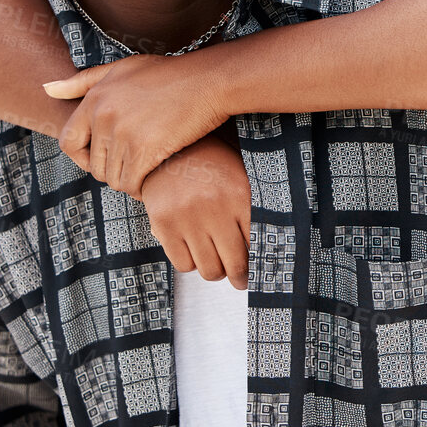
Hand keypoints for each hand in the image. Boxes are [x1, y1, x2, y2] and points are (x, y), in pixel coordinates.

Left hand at [45, 54, 226, 195]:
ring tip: (147, 170)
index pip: (69, 142)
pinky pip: (131, 183)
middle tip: (135, 164)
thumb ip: (83, 81)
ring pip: (113, 178)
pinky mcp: (145, 149)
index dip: (82, 157)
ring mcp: (123, 133)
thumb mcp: (121, 69)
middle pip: (94, 165)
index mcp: (95, 98)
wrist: (208, 81)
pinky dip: (141, 188)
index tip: (102, 158)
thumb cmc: (168, 75)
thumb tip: (46, 88)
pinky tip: (155, 177)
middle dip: (112, 170)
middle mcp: (104, 115)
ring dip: (129, 180)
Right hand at [139, 135, 250, 287]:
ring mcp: (187, 217)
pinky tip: (194, 249)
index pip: (258, 243)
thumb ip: (252, 211)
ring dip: (215, 270)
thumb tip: (263, 254)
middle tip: (240, 278)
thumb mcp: (240, 178)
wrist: (168, 149)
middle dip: (240, 276)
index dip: (260, 262)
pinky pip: (184, 265)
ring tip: (216, 260)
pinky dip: (191, 263)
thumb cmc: (210, 166)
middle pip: (235, 264)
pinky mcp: (163, 224)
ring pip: (209, 270)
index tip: (259, 269)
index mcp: (239, 194)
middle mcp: (214, 207)